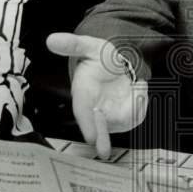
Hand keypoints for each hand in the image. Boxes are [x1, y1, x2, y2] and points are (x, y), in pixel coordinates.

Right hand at [46, 33, 148, 158]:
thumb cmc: (101, 58)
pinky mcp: (124, 118)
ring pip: (125, 118)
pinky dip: (141, 102)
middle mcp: (95, 109)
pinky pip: (137, 115)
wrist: (116, 65)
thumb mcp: (90, 46)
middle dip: (102, 139)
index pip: (82, 112)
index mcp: (83, 94)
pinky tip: (137, 89)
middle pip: (99, 127)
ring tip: (136, 83)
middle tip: (103, 152)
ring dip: (135, 103)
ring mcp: (110, 116)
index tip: (91, 138)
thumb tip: (51, 39)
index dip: (87, 124)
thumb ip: (73, 44)